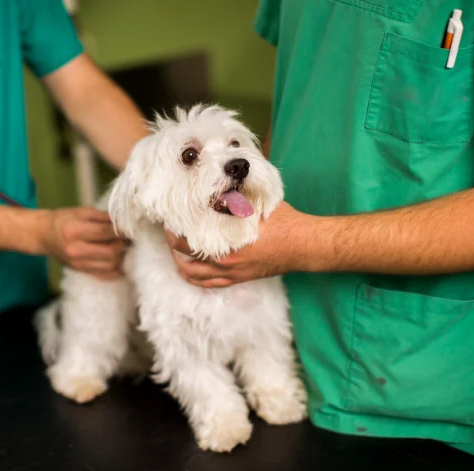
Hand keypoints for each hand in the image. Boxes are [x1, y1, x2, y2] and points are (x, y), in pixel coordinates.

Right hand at [40, 207, 128, 279]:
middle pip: (110, 252)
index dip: (121, 230)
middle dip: (123, 244)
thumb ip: (104, 217)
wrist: (44, 235)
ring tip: (123, 247)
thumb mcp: (82, 212)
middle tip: (128, 237)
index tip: (130, 227)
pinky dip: (116, 269)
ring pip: (110, 266)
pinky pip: (105, 275)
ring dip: (121, 256)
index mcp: (74, 231)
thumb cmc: (64, 220)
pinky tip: (119, 260)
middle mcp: (76, 250)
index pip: (105, 233)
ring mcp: (78, 264)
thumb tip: (125, 222)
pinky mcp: (81, 271)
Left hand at [166, 202, 307, 287]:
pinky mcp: (238, 278)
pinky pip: (208, 284)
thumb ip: (236, 196)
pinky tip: (189, 268)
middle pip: (184, 258)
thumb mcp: (257, 202)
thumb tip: (220, 182)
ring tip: (175, 249)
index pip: (187, 241)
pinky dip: (194, 277)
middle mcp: (225, 262)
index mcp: (227, 243)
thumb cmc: (283, 221)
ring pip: (193, 275)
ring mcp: (231, 273)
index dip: (173, 230)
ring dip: (180, 262)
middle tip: (169, 230)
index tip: (169, 218)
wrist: (303, 245)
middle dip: (173, 244)